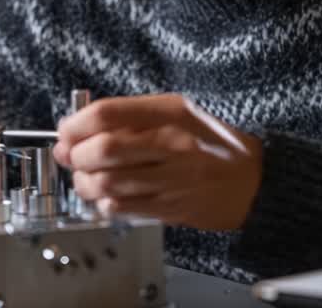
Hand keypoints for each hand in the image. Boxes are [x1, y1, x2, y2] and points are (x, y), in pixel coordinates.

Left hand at [54, 94, 263, 230]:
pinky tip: (106, 196)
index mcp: (171, 112)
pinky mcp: (171, 208)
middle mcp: (172, 144)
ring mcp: (172, 179)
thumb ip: (130, 117)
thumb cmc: (212, 143)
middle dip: (75, 155)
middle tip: (71, 155)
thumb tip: (75, 130)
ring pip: (108, 183)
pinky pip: (123, 208)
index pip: (108, 113)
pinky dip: (103, 203)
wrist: (255, 182)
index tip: (66, 130)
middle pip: (103, 150)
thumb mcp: (178, 112)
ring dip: (84, 182)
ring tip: (85, 178)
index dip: (76, 123)